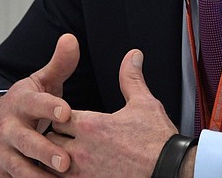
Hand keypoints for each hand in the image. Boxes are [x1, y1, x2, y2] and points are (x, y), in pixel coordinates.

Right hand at [0, 34, 78, 176]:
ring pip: (19, 168)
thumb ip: (59, 65)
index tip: (66, 112)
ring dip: (38, 176)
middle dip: (45, 151)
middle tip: (65, 160)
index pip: (35, 104)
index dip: (50, 108)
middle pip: (26, 142)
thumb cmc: (22, 106)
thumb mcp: (38, 83)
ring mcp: (4, 153)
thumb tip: (71, 39)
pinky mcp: (1, 173)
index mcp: (21, 103)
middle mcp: (9, 128)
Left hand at [46, 49, 178, 176]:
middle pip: (50, 141)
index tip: (69, 120)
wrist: (171, 170)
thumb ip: (131, 78)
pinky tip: (78, 173)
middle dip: (55, 139)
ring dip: (58, 161)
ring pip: (53, 166)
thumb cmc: (158, 140)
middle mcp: (82, 150)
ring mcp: (84, 173)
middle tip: (66, 139)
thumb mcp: (144, 103)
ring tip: (68, 159)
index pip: (57, 117)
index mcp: (90, 125)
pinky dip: (67, 177)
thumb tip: (133, 56)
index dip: (61, 117)